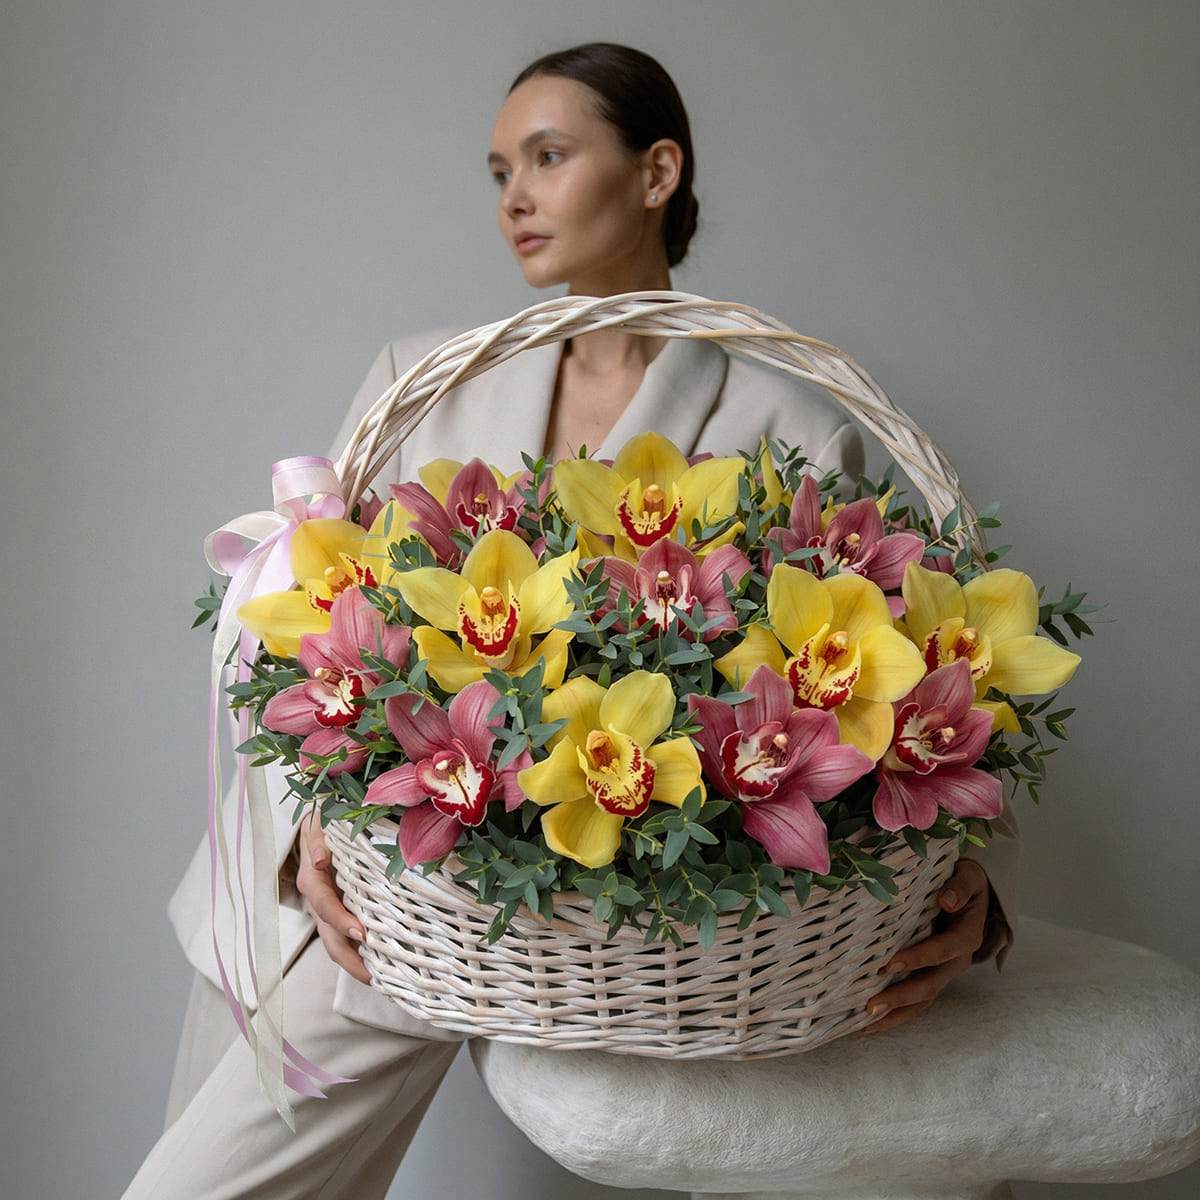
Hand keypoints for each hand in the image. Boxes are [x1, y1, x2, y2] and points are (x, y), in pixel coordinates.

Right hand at [295, 812, 370, 982]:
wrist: (317, 826)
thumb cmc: (323, 826)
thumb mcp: (318, 827)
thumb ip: (318, 842)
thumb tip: (320, 860)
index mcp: (313, 881)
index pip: (325, 907)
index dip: (340, 921)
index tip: (360, 934)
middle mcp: (318, 901)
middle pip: (330, 938)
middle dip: (349, 959)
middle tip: (372, 975)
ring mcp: (328, 910)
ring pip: (337, 943)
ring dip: (355, 963)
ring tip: (380, 979)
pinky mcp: (339, 912)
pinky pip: (347, 937)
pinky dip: (361, 954)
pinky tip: (381, 965)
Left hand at [864, 858, 989, 1032]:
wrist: (972, 893)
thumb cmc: (964, 882)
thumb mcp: (968, 877)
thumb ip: (960, 887)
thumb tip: (946, 900)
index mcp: (966, 936)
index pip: (944, 950)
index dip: (920, 957)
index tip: (891, 963)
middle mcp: (957, 960)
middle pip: (930, 984)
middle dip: (900, 997)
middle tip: (871, 1006)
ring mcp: (944, 972)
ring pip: (922, 1000)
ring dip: (896, 1013)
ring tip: (866, 1024)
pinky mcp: (932, 975)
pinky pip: (916, 1000)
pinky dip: (896, 1013)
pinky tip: (870, 1023)